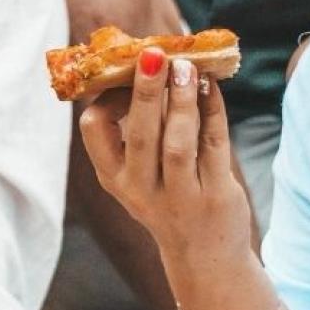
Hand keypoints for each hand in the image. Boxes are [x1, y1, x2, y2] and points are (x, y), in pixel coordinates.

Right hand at [79, 49, 251, 263]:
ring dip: (182, 101)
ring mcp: (180, 196)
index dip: (109, 96)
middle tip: (154, 54)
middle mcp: (141, 189)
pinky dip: (213, 112)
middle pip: (140, 135)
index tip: (127, 72)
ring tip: (187, 66)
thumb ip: (143, 129)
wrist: (205, 256)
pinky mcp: (215, 196)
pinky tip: (213, 87)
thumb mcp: (143, 173)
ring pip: (178, 143)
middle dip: (146, 91)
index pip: (94, 132)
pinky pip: (214, 146)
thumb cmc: (172, 198)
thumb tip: (153, 64)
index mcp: (115, 178)